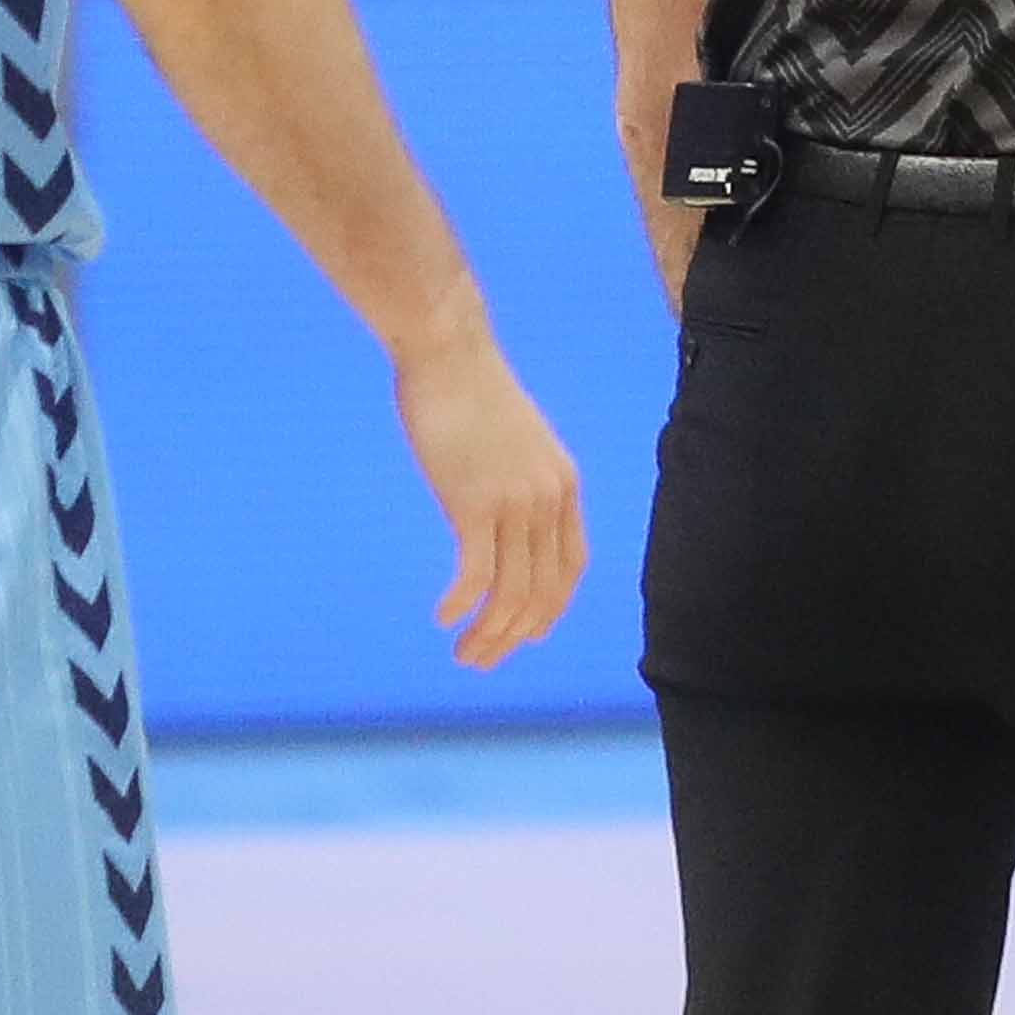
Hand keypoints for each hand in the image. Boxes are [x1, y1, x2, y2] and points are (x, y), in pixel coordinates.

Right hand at [401, 324, 588, 664]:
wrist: (450, 353)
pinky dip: (463, 604)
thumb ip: (518, 482)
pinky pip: (477, 573)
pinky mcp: (475, 502)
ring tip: (461, 654)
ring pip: (511, 592)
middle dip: (513, 636)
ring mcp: (515, 501)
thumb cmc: (471, 395)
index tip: (526, 636)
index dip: (551, 609)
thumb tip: (500, 517)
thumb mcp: (515, 444)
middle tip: (478, 661)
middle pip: (542, 591)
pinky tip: (443, 617)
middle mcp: (549, 499)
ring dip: (486, 633)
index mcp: (564, 485)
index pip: (571, 567)